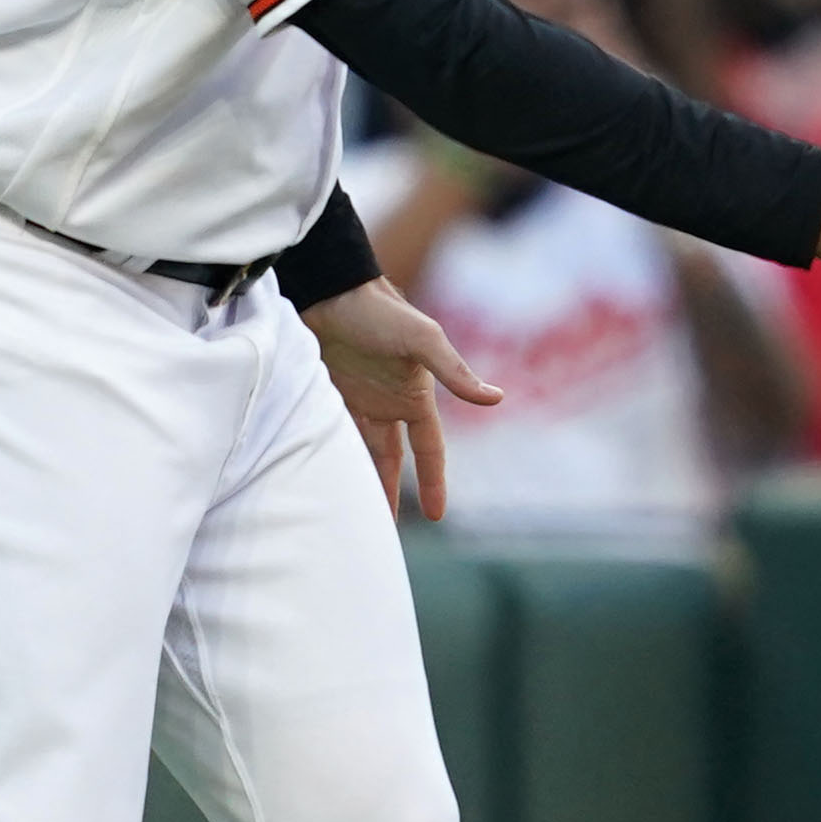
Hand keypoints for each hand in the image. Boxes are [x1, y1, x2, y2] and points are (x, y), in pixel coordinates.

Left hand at [304, 277, 503, 520]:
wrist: (328, 289)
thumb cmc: (378, 310)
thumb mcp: (422, 339)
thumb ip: (455, 371)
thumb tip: (497, 399)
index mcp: (416, 395)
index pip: (430, 450)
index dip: (435, 482)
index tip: (439, 516)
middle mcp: (390, 403)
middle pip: (394, 460)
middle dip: (393, 493)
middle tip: (385, 531)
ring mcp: (359, 400)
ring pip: (362, 452)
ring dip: (361, 479)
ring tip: (354, 515)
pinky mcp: (328, 395)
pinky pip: (330, 435)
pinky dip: (330, 456)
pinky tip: (324, 479)